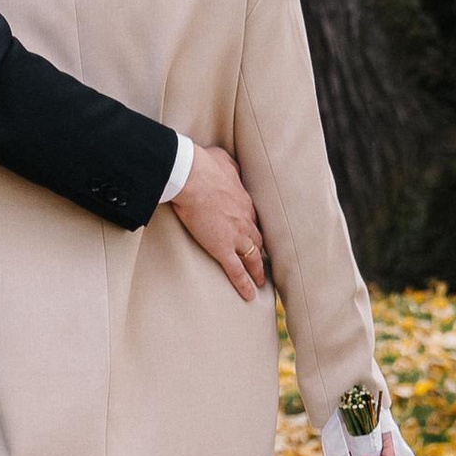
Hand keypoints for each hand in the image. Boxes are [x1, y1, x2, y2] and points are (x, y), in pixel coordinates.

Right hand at [170, 141, 266, 297]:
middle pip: (257, 239)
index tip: (253, 234)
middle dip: (261, 250)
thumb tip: (230, 168)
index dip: (253, 228)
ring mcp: (236, 236)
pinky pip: (236, 271)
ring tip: (262, 282)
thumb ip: (230, 167)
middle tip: (263, 260)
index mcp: (244, 201)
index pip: (252, 218)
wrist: (192, 177)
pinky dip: (244, 284)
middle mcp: (245, 220)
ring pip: (252, 257)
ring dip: (258, 270)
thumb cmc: (203, 165)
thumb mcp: (223, 160)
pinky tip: (250, 295)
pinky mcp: (222, 248)